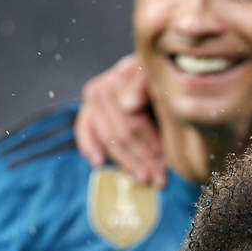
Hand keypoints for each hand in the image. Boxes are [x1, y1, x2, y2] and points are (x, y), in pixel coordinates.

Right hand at [75, 53, 165, 185]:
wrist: (152, 70)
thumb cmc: (163, 81)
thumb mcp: (163, 83)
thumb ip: (146, 89)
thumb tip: (130, 105)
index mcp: (122, 77)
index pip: (134, 122)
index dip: (151, 145)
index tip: (167, 163)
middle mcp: (102, 88)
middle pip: (122, 133)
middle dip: (143, 159)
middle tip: (161, 179)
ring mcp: (92, 100)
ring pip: (108, 139)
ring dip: (127, 162)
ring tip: (144, 179)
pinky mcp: (87, 109)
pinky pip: (84, 131)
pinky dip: (90, 147)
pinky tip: (100, 163)